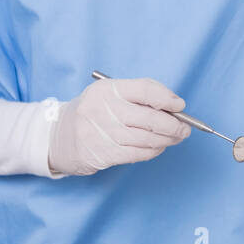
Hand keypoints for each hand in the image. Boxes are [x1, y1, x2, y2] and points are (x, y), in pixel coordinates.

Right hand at [47, 77, 191, 175]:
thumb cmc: (93, 112)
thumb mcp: (110, 95)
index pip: (145, 89)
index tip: (180, 106)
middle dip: (174, 125)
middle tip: (185, 129)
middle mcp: (103, 110)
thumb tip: (175, 106)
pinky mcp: (102, 154)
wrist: (58, 137)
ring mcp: (101, 134)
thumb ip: (139, 95)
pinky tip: (158, 147)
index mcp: (107, 89)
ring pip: (147, 138)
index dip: (167, 98)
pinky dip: (153, 151)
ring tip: (176, 138)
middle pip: (150, 117)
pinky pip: (137, 154)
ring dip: (167, 140)